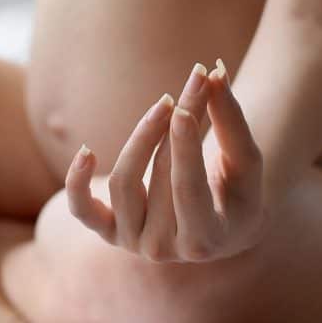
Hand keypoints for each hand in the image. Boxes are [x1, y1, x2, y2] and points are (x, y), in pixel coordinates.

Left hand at [65, 60, 266, 262]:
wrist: (218, 225)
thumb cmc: (237, 190)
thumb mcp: (245, 162)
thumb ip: (232, 123)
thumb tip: (215, 72)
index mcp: (204, 242)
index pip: (187, 189)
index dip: (184, 147)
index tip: (182, 107)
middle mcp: (163, 250)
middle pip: (158, 177)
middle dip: (172, 128)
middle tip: (192, 82)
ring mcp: (131, 243)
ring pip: (123, 183)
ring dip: (141, 138)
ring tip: (164, 105)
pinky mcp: (107, 231)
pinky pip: (81, 208)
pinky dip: (76, 182)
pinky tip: (86, 151)